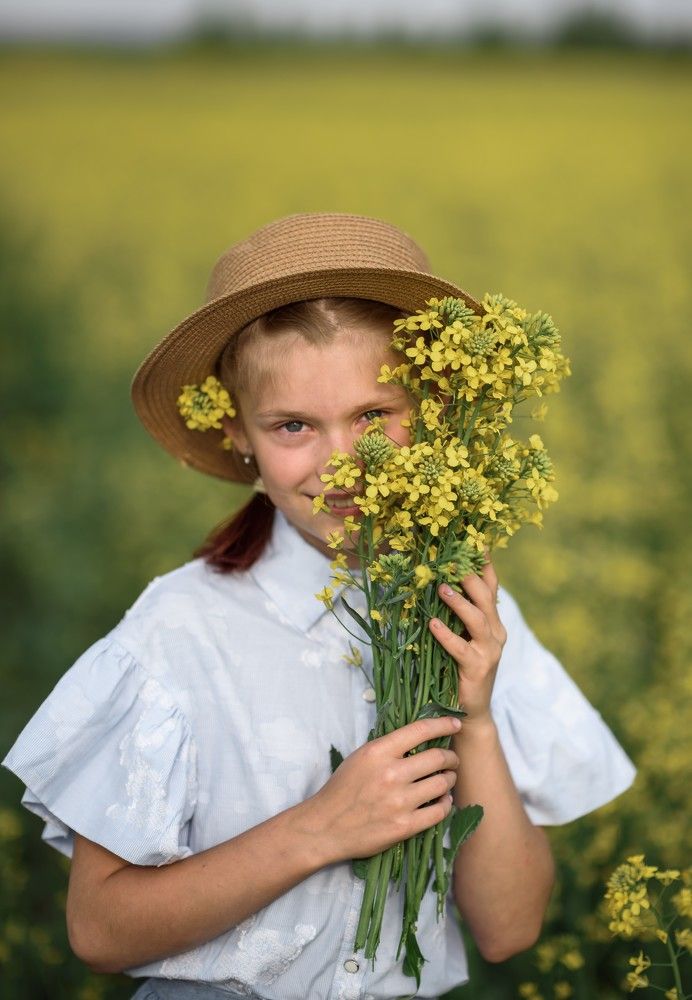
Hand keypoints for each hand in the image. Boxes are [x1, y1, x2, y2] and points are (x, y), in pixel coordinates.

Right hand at [308, 717, 460, 863]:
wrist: (326, 827)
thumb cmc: (343, 789)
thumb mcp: (361, 757)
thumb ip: (388, 748)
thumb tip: (420, 740)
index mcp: (378, 752)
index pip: (420, 730)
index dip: (443, 724)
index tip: (456, 723)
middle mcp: (392, 774)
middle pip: (437, 758)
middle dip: (451, 757)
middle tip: (452, 760)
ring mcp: (400, 801)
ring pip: (442, 784)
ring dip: (450, 779)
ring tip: (447, 779)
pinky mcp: (404, 826)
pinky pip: (439, 811)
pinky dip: (445, 804)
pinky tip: (442, 801)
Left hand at [429, 558, 506, 723]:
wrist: (472, 711)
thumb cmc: (460, 669)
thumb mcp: (462, 636)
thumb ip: (456, 614)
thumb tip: (436, 582)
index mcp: (493, 621)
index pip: (492, 586)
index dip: (484, 564)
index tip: (474, 540)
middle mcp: (496, 632)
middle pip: (486, 597)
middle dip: (470, 576)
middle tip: (452, 559)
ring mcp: (489, 650)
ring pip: (478, 619)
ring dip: (459, 602)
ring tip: (441, 588)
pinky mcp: (478, 668)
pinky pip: (461, 648)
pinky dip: (446, 635)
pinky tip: (432, 624)